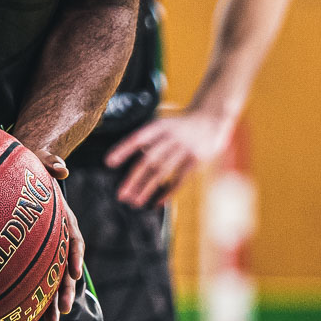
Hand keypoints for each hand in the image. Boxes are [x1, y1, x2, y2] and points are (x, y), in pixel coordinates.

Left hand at [36, 149, 84, 320]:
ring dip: (54, 303)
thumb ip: (52, 162)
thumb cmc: (35, 164)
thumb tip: (61, 167)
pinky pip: (38, 279)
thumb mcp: (42, 159)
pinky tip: (30, 319)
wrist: (28, 168)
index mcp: (64, 218)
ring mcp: (47, 249)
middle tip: (62, 311)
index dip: (74, 256)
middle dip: (65, 290)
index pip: (73, 239)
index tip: (73, 272)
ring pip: (53, 280)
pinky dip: (37, 298)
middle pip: (65, 268)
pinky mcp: (35, 256)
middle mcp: (59, 237)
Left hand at [103, 110, 231, 207]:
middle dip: (134, 179)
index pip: (138, 137)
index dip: (123, 149)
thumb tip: (127, 157)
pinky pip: (180, 179)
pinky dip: (168, 192)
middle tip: (121, 195)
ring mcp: (185, 148)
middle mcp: (172, 136)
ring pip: (163, 171)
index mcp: (160, 125)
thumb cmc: (179, 124)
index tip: (108, 162)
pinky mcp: (196, 160)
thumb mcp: (164, 122)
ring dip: (147, 188)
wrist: (211, 118)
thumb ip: (148, 138)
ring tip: (134, 202)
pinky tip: (156, 202)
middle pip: (149, 159)